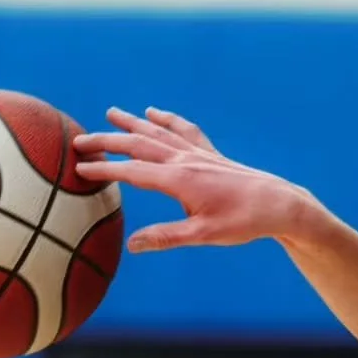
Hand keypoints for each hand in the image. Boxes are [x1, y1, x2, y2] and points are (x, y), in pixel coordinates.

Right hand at [73, 108, 310, 253]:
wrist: (278, 204)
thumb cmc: (243, 222)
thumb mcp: (203, 236)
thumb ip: (166, 237)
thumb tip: (132, 244)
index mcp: (179, 180)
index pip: (132, 172)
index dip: (104, 170)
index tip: (79, 169)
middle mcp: (186, 160)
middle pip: (138, 145)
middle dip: (107, 142)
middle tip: (78, 141)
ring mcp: (198, 154)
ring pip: (158, 132)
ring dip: (132, 123)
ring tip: (111, 113)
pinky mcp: (211, 154)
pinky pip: (184, 130)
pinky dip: (168, 119)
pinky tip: (155, 112)